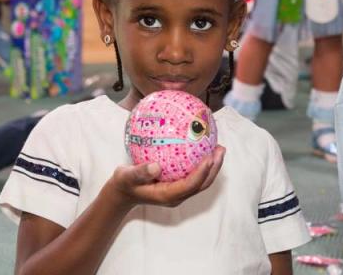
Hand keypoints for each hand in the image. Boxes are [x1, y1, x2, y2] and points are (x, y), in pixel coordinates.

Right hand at [107, 145, 224, 208]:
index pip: (190, 185)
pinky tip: (202, 148)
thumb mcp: (127, 177)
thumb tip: (156, 166)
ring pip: (201, 181)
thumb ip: (140, 172)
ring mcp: (179, 191)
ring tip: (218, 147)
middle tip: (220, 149)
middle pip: (202, 184)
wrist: (122, 193)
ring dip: (212, 166)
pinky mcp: (178, 185)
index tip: (209, 157)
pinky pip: (194, 175)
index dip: (202, 172)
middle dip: (214, 168)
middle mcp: (177, 195)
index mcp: (168, 195)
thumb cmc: (124, 183)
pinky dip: (202, 163)